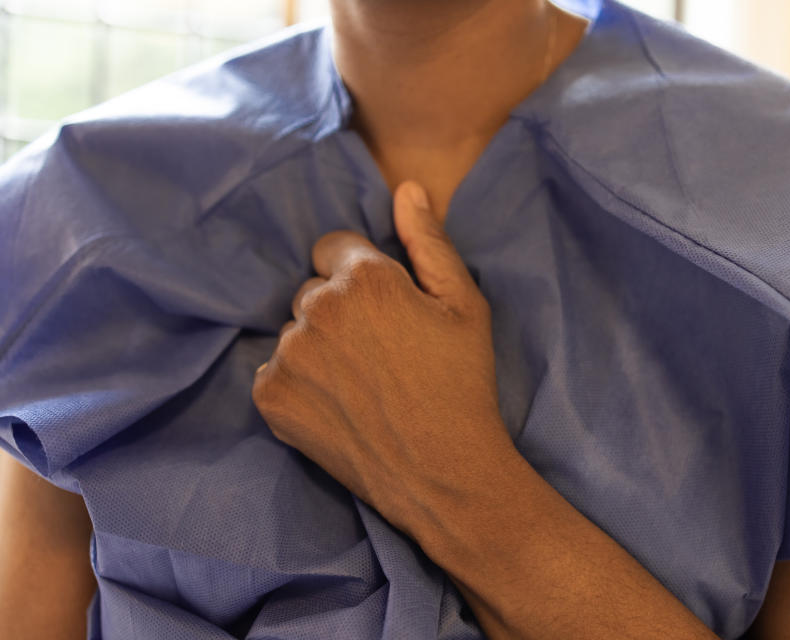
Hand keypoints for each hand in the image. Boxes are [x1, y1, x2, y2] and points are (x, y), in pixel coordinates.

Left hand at [251, 181, 514, 537]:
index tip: (384, 310)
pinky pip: (275, 371)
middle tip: (378, 354)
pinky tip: (337, 406)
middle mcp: (317, 308)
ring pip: (295, 332)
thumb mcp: (465, 307)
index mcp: (365, 278)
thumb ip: (429, 242)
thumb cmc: (462, 386)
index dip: (362, 275)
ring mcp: (289, 355)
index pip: (334, 247)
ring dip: (317, 347)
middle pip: (313, 290)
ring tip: (360, 385)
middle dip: (339, 310)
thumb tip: (405, 189)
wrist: (444, 474)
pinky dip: (298, 384)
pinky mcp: (271, 397)